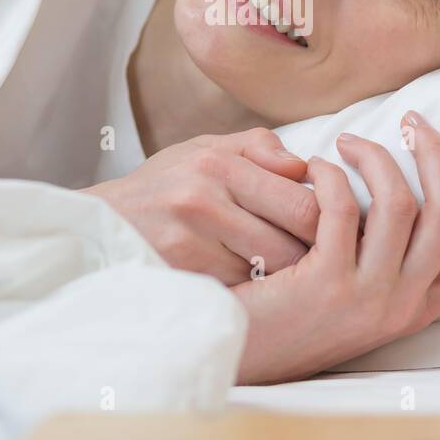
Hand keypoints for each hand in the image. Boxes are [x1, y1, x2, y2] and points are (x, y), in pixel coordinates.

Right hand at [80, 128, 318, 284]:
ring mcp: (190, 244)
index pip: (300, 202)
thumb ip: (258, 147)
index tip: (334, 228)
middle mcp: (203, 202)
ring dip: (288, 275)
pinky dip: (257, 290)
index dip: (328, 221)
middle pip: (291, 242)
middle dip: (315, 254)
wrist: (105, 224)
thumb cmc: (166, 184)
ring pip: (269, 273)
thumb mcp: (205, 148)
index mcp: (217, 165)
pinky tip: (260, 285)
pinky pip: (241, 291)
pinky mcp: (181, 277)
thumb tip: (302, 165)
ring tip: (295, 270)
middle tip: (324, 256)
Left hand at [230, 110, 439, 384]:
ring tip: (349, 143)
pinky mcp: (326, 281)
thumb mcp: (355, 289)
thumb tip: (406, 190)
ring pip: (400, 203)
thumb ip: (385, 252)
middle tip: (415, 123)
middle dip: (438, 155)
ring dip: (377, 157)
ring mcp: (367, 294)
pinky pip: (343, 206)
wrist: (235, 349)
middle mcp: (403, 302)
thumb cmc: (289, 308)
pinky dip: (331, 175)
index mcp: (419, 304)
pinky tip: (316, 169)